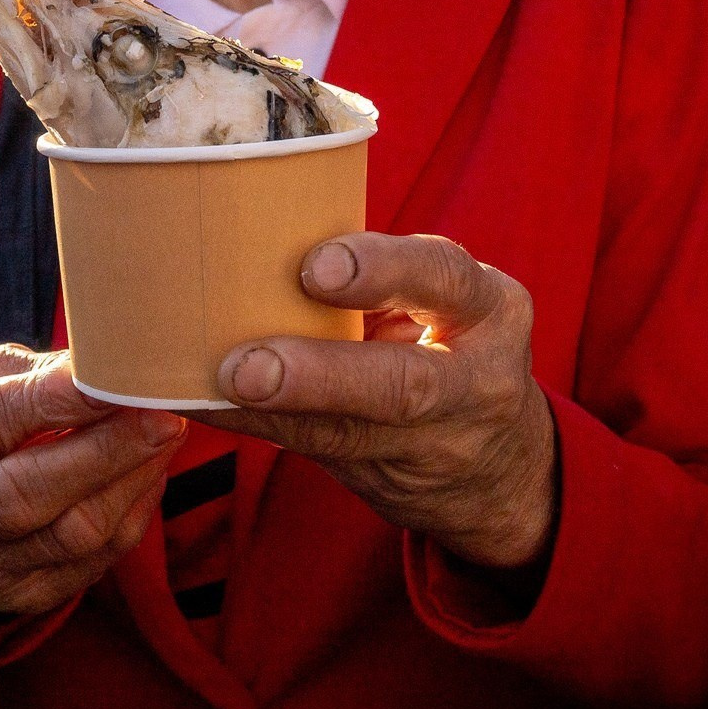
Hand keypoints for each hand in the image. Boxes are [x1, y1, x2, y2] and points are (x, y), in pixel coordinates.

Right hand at [0, 345, 185, 617]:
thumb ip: (26, 376)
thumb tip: (101, 366)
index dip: (50, 401)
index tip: (108, 377)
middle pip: (24, 496)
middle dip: (105, 451)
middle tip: (162, 414)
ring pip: (71, 535)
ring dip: (132, 481)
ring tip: (167, 433)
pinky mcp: (18, 600)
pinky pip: (95, 562)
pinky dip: (133, 512)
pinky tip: (149, 472)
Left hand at [199, 234, 558, 574]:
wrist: (500, 466)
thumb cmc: (447, 344)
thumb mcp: (444, 299)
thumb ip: (376, 272)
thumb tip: (250, 227)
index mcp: (488, 307)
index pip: (443, 277)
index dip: (380, 269)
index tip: (315, 266)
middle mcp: (476, 381)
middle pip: (404, 385)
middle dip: (321, 377)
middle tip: (247, 367)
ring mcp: (438, 443)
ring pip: (352, 434)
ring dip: (275, 414)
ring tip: (215, 391)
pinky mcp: (394, 482)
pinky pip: (317, 454)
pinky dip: (259, 428)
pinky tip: (208, 407)